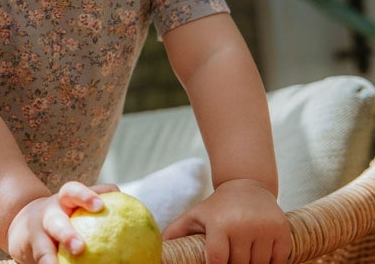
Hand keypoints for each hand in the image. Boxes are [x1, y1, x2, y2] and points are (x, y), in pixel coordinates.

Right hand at [7, 181, 117, 263]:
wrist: (26, 224)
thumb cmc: (66, 212)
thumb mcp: (77, 202)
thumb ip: (98, 197)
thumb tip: (127, 200)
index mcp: (63, 200)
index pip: (73, 191)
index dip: (85, 196)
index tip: (100, 206)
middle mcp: (48, 216)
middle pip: (55, 223)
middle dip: (66, 234)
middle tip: (80, 248)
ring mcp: (38, 237)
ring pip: (42, 250)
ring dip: (50, 261)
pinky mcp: (34, 254)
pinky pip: (43, 262)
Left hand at [163, 178, 290, 263]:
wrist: (247, 185)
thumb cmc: (217, 206)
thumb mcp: (196, 215)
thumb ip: (177, 232)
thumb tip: (158, 247)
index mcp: (219, 223)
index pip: (217, 261)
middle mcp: (242, 225)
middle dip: (234, 263)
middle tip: (231, 252)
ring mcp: (264, 228)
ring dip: (252, 263)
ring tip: (244, 250)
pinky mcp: (282, 231)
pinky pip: (277, 261)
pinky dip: (270, 262)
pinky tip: (260, 251)